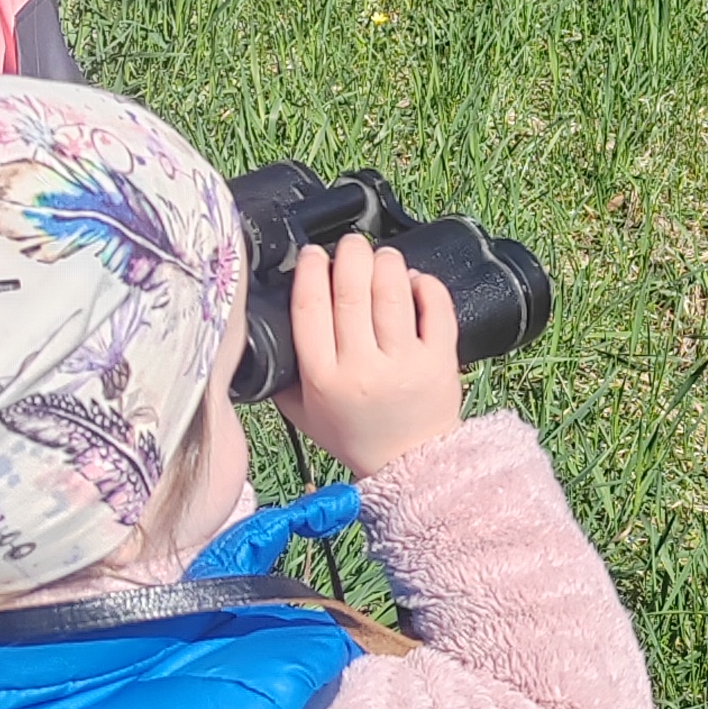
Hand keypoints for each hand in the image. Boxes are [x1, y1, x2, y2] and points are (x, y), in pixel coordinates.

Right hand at [276, 234, 462, 478]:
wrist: (408, 464)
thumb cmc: (355, 435)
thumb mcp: (302, 412)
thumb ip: (283, 373)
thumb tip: (267, 326)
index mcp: (323, 378)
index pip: (310, 309)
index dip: (310, 271)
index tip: (312, 254)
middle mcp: (362, 368)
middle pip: (352, 292)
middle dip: (349, 255)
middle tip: (350, 244)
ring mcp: (404, 363)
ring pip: (393, 293)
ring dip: (385, 263)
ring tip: (380, 256)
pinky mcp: (440, 360)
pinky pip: (436, 309)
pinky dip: (425, 285)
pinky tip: (413, 280)